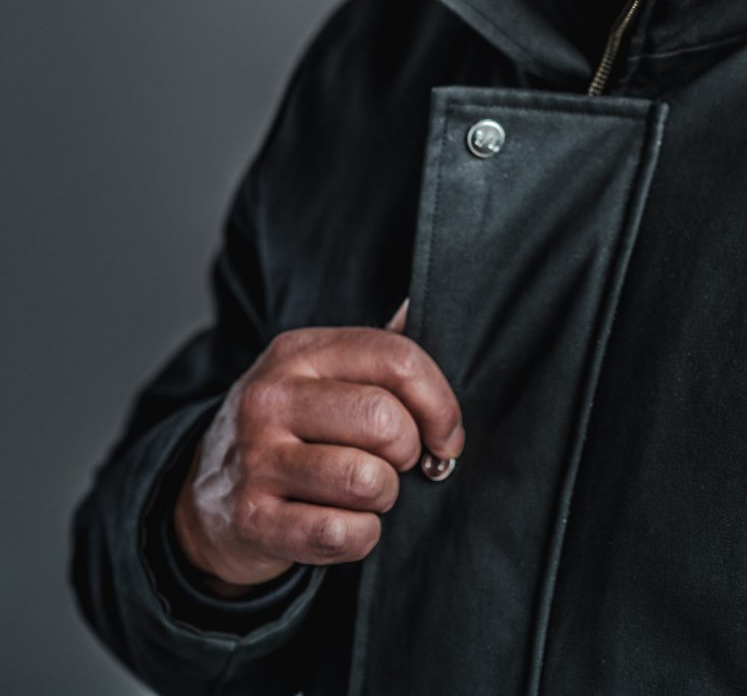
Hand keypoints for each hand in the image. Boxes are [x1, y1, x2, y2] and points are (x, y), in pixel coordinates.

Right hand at [172, 300, 462, 592]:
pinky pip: (339, 533)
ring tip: (367, 492)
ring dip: (384, 496)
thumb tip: (424, 303)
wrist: (207, 498)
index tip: (446, 434)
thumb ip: (376, 349)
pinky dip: (362, 536)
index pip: (396, 358)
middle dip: (409, 452)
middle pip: (385, 420)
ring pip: (365, 480)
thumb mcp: (321, 375)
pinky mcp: (251, 520)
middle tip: (398, 463)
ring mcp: (256, 458)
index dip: (440, 403)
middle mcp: (271, 397)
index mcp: (299, 352)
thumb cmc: (290, 430)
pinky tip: (349, 525)